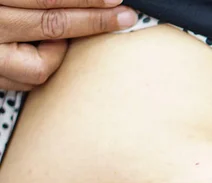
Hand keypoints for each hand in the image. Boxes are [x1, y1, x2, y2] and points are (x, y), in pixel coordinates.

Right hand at [0, 0, 136, 89]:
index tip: (114, 1)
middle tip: (124, 17)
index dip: (86, 1)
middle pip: (53, 27)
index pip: (48, 0)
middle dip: (94, 22)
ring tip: (52, 40)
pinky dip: (38, 69)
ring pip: (40, 67)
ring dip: (57, 53)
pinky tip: (35, 55)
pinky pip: (25, 83)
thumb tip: (89, 2)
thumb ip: (42, 0)